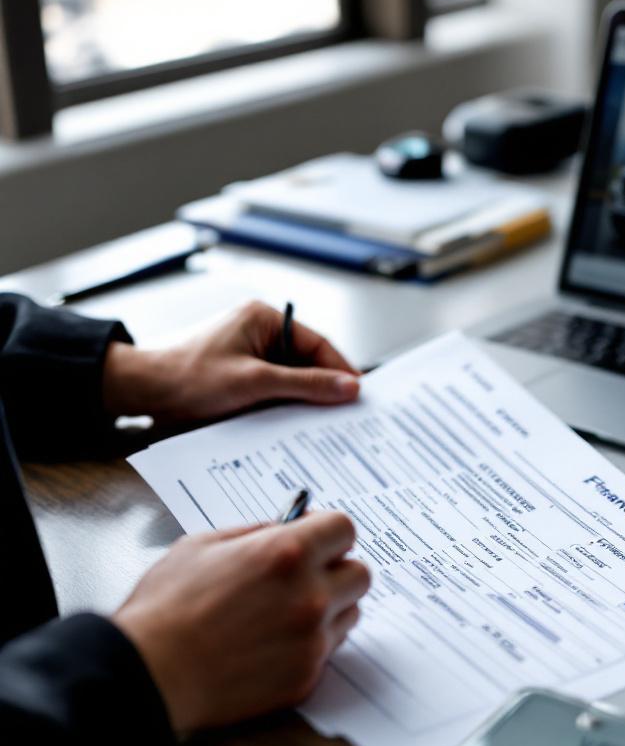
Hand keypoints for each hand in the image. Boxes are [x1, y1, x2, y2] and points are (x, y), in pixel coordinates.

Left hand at [102, 301, 359, 423]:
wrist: (143, 395)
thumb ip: (306, 384)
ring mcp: (252, 356)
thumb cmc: (187, 378)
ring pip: (294, 380)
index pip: (318, 344)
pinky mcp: (243, 378)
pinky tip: (296, 426)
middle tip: (346, 414)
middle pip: (309, 363)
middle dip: (324, 389)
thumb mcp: (254, 382)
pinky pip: (277, 392)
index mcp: (264, 319)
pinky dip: (287, 408)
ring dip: (305, 402)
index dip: (341, 370)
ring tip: (323, 424)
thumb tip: (349, 386)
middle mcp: (260, 333)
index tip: (359, 394)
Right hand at [113, 513, 370, 733]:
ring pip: (350, 613)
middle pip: (360, 573)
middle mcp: (310, 596)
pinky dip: (309, 644)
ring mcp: (312, 640)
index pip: (345, 529)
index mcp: (286, 554)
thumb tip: (286, 526)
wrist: (150, 674)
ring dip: (329, 608)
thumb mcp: (203, 545)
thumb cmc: (166, 608)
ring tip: (285, 612)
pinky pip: (327, 650)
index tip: (315, 538)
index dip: (328, 532)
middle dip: (337, 570)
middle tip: (307, 576)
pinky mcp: (306, 676)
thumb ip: (255, 533)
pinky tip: (273, 643)